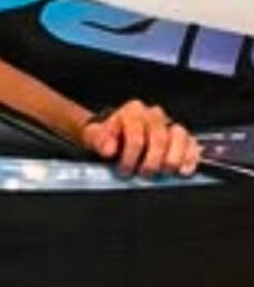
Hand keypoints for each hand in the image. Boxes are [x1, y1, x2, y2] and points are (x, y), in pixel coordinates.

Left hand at [81, 100, 200, 176]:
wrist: (114, 136)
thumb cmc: (106, 136)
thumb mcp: (94, 136)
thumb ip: (100, 141)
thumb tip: (109, 149)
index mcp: (132, 111)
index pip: (136, 134)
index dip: (130, 156)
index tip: (124, 170)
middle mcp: (153, 115)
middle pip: (159, 138)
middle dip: (151, 161)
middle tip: (144, 174)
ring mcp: (169, 124)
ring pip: (179, 138)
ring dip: (172, 159)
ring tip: (162, 172)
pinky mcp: (181, 136)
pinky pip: (192, 144)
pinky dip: (190, 158)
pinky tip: (183, 170)